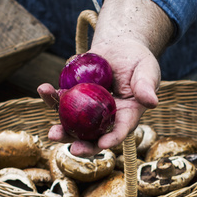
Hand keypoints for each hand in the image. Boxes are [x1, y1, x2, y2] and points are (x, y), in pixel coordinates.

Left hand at [41, 40, 159, 156]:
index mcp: (125, 116)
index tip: (103, 144)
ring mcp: (87, 108)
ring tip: (51, 133)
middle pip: (93, 136)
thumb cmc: (138, 62)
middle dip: (82, 145)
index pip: (120, 131)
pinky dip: (50, 96)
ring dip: (61, 129)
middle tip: (73, 149)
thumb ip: (147, 86)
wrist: (119, 47)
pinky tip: (44, 89)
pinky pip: (59, 99)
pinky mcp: (73, 95)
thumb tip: (152, 102)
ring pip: (72, 123)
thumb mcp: (147, 71)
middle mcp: (104, 118)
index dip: (112, 139)